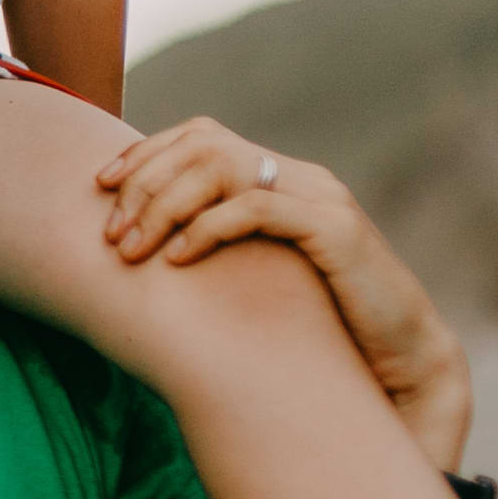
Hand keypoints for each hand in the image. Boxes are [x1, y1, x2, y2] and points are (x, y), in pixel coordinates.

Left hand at [99, 118, 471, 467]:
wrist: (399, 363)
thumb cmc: (318, 328)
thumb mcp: (254, 277)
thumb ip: (215, 248)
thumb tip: (140, 245)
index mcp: (281, 179)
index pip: (201, 135)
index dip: (144, 153)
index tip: (99, 187)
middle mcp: (301, 177)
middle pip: (203, 143)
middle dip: (144, 182)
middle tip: (112, 234)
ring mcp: (321, 198)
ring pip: (222, 167)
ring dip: (164, 205)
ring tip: (132, 249)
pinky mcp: (335, 230)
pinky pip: (256, 208)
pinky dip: (205, 228)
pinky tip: (176, 260)